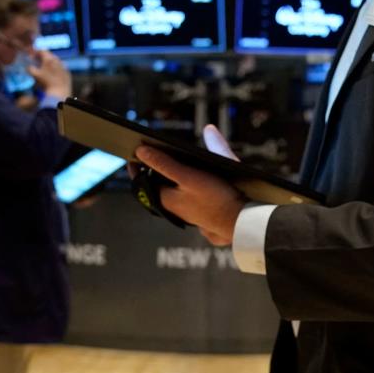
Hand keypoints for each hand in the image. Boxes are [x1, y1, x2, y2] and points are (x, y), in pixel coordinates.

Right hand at [28, 50, 71, 98]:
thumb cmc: (45, 83)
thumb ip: (30, 68)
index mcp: (49, 59)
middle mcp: (58, 60)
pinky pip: (61, 67)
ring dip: (50, 62)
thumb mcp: (35, 75)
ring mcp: (64, 66)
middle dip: (43, 57)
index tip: (32, 55)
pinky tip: (52, 74)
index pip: (42, 51)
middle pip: (50, 55)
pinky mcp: (67, 73)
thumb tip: (28, 66)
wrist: (59, 92)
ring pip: (56, 61)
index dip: (36, 52)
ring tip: (44, 68)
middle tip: (37, 61)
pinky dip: (56, 68)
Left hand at [135, 125, 244, 244]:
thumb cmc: (215, 200)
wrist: (240, 221)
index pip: (142, 182)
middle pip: (156, 187)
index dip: (136, 167)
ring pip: (171, 192)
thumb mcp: (187, 176)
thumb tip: (142, 151)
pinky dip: (183, 184)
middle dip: (152, 171)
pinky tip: (194, 176)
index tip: (133, 153)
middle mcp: (174, 207)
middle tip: (150, 154)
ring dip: (168, 177)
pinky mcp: (201, 210)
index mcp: (166, 200)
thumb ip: (164, 164)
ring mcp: (188, 210)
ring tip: (169, 161)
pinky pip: (185, 195)